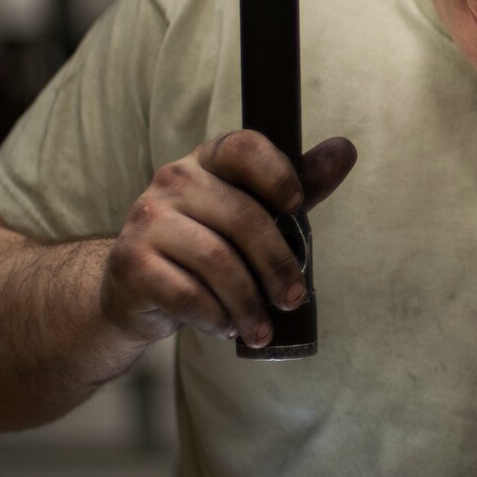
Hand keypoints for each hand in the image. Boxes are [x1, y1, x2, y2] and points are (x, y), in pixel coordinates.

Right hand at [101, 131, 356, 347]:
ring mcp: (147, 220)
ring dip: (250, 304)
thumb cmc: (207, 245)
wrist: (133, 289)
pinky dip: (217, 317)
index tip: (297, 206)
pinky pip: (188, 294)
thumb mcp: (253, 212)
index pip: (243, 148)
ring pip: (217, 261)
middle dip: (278, 265)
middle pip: (243, 217)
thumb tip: (345, 149)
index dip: (277, 174)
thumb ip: (299, 185)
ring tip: (261, 329)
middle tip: (294, 299)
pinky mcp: (131, 264)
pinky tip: (226, 327)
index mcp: (206, 161)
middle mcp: (173, 181)